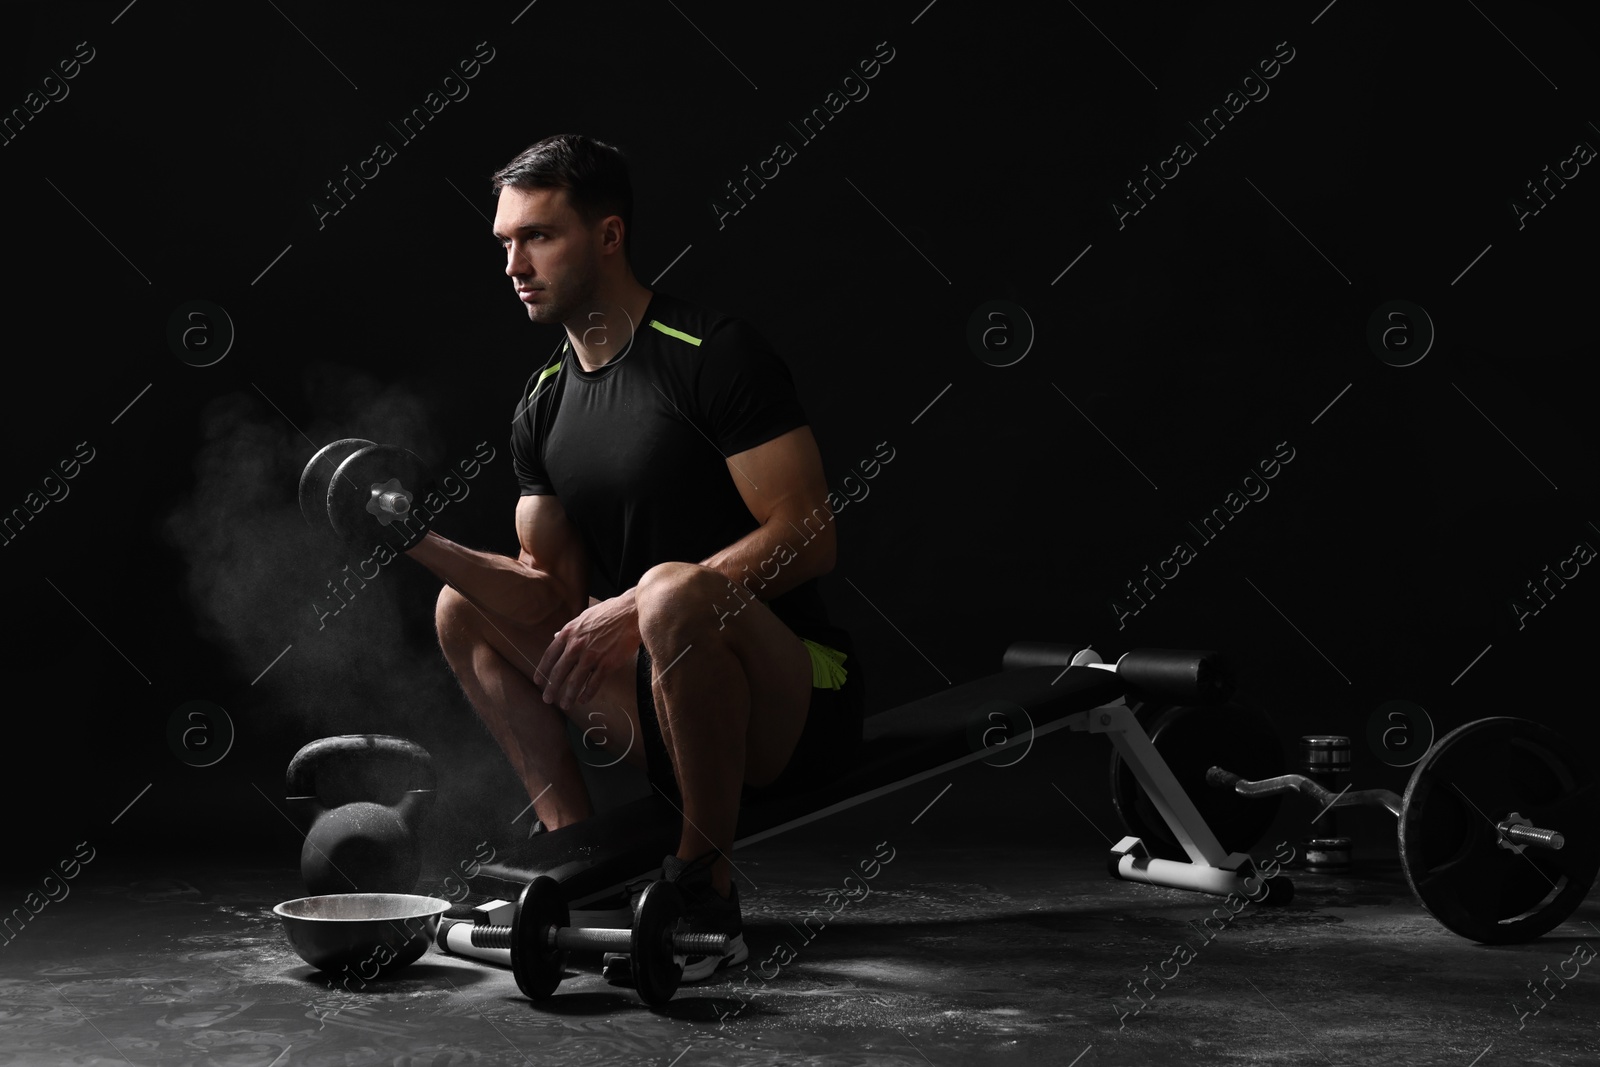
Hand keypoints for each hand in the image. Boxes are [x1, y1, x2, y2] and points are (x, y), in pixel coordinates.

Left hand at [537, 591, 639, 710]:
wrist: (631, 613)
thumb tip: (556, 636)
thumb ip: (570, 630)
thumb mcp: (584, 617)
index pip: (549, 656)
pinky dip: (587, 694)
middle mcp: (576, 646)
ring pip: (575, 682)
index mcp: (569, 633)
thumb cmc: (609, 612)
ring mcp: (591, 656)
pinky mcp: (607, 664)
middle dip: (552, 688)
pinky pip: (593, 684)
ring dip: (568, 696)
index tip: (538, 681)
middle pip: (559, 672)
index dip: (542, 670)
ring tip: (565, 705)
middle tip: (547, 699)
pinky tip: (583, 700)